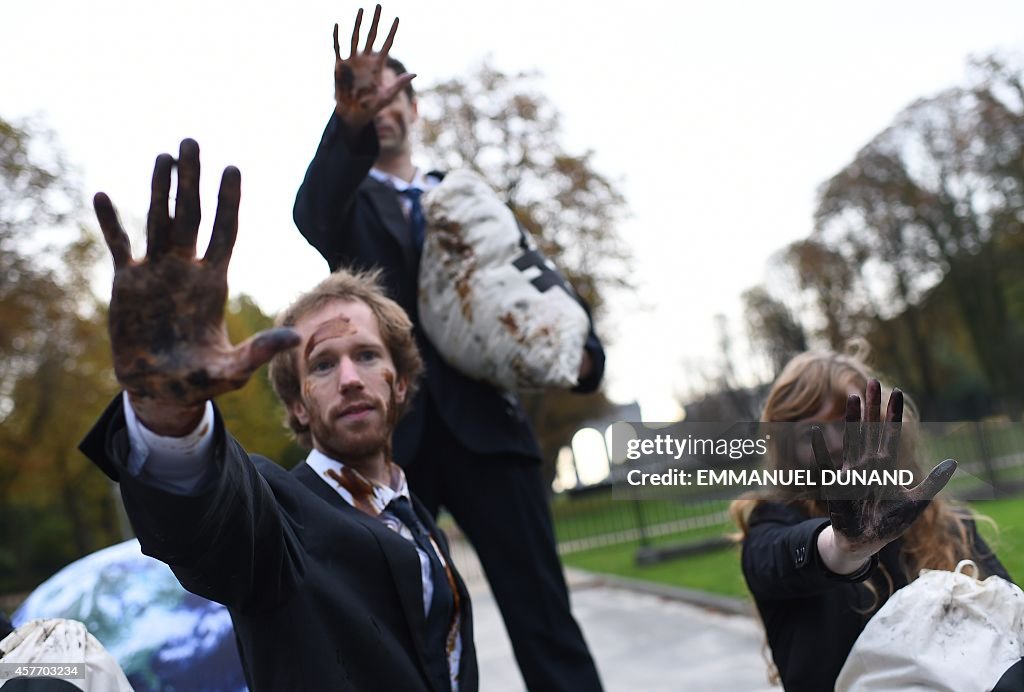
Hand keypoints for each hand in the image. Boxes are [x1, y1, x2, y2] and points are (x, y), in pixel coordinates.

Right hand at [94, 139, 299, 434]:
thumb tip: (297, 337)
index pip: (224, 233)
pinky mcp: (128, 284)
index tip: (232, 168)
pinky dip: (110, 223)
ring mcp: (157, 274)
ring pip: (158, 221)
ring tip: (163, 156)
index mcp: (214, 284)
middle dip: (192, 180)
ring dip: (158, 189)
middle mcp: (186, 271)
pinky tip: (103, 195)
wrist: (160, 390)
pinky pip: (119, 246)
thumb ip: (260, 351)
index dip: (227, 202)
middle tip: (192, 141)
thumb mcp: (232, 369)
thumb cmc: (201, 380)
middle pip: (191, 216)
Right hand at [333, 4, 414, 130]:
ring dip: (358, 24)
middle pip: (371, 36)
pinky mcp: (339, 66)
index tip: (397, 19)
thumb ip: (399, 84)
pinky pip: (338, 48)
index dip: (391, 32)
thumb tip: (415, 73)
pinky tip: (338, 25)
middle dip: (375, 21)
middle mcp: (365, 60)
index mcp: (377, 66)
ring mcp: (352, 62)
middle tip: (379, 5)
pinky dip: (337, 37)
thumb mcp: (387, 96)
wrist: (353, 115)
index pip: (386, 45)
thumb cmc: (371, 107)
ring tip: (362, 9)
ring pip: (355, 38)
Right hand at [811, 380, 956, 563]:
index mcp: (885, 464)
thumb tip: (953, 462)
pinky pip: (827, 465)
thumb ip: (932, 481)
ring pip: (853, 438)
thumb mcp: (916, 502)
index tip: (897, 391)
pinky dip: (821, 450)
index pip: (891, 433)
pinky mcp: (838, 486)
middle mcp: (868, 462)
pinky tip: (816, 433)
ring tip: (852, 397)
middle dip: (872, 405)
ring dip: (852, 418)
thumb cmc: (888, 522)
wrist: (865, 541)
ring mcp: (852, 472)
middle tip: (873, 380)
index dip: (894, 413)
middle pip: (871, 427)